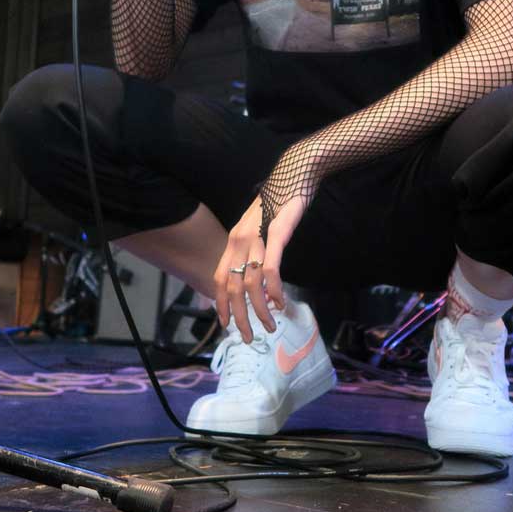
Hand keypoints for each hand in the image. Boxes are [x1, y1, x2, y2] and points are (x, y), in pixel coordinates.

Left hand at [214, 193, 308, 342]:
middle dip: (239, 317)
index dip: (220, 304)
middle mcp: (240, 240)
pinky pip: (270, 269)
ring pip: (251, 283)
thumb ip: (254, 251)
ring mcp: (257, 237)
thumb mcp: (259, 229)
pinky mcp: (277, 234)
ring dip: (260, 310)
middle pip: (232, 287)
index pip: (219, 278)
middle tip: (248, 337)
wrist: (293, 175)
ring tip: (270, 325)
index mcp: (234, 241)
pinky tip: (280, 302)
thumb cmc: (279, 203)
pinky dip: (274, 290)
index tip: (226, 325)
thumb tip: (255, 280)